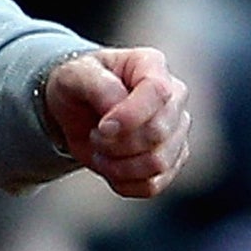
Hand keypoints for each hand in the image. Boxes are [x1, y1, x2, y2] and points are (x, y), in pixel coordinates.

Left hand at [44, 47, 190, 198]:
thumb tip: (116, 111)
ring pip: (159, 163)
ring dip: (118, 165)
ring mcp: (177, 130)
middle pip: (159, 133)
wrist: (76, 108)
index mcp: (151, 65)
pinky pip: (153, 185)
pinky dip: (123, 182)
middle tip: (95, 136)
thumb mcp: (74, 74)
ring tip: (99, 150)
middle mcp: (174, 97)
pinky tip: (109, 166)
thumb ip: (97, 85)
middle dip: (117, 143)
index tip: (103, 127)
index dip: (131, 115)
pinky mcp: (171, 160)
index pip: (159, 92)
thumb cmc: (78, 83)